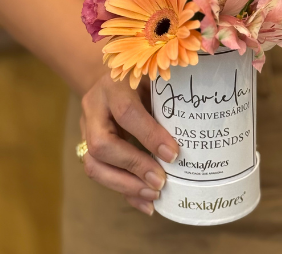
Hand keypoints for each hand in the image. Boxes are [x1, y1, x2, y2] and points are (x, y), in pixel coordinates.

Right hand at [80, 73, 178, 215]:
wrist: (108, 77)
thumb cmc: (140, 79)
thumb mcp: (152, 79)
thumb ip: (166, 99)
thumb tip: (195, 129)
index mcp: (114, 86)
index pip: (126, 113)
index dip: (149, 135)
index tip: (173, 154)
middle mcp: (94, 108)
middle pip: (102, 145)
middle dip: (134, 167)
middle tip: (161, 182)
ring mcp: (86, 129)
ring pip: (94, 165)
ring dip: (125, 185)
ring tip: (154, 195)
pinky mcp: (87, 147)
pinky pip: (100, 174)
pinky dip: (124, 192)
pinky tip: (145, 203)